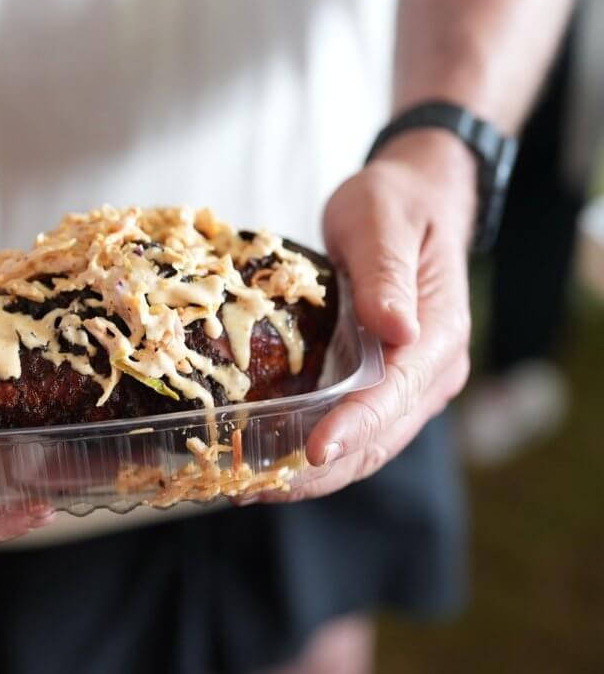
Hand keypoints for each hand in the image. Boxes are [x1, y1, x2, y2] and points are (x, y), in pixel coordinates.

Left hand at [249, 130, 476, 502]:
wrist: (412, 201)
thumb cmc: (395, 205)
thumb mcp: (383, 223)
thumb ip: (387, 275)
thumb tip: (399, 331)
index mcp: (438, 334)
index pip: (396, 394)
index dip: (355, 427)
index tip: (315, 452)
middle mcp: (430, 370)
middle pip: (379, 438)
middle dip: (322, 471)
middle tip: (259, 490)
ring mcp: (408, 383)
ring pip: (365, 445)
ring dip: (314, 474)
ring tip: (253, 488)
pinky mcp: (381, 383)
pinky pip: (351, 427)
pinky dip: (314, 451)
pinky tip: (269, 460)